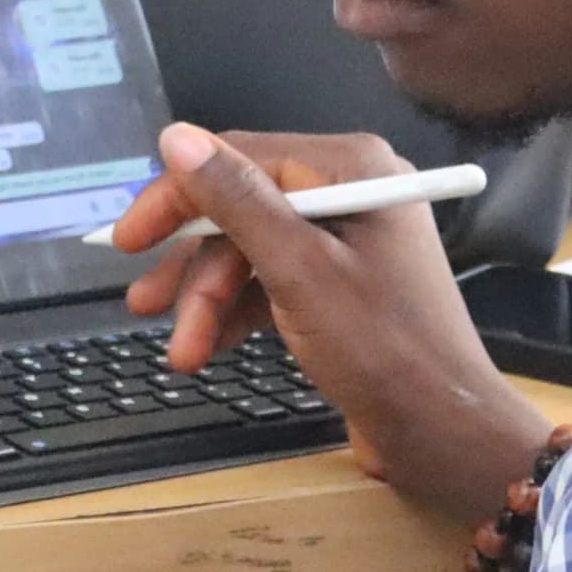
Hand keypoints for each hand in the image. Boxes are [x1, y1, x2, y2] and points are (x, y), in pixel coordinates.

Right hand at [109, 123, 551, 528]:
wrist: (444, 434)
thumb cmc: (381, 348)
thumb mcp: (298, 271)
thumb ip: (235, 201)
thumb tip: (175, 137)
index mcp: (351, 168)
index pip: (240, 159)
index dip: (176, 197)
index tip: (127, 241)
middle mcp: (350, 191)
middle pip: (241, 209)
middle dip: (195, 268)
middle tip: (147, 308)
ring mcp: (347, 240)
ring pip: (250, 252)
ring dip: (210, 300)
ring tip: (182, 352)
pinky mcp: (342, 285)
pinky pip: (272, 282)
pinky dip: (238, 313)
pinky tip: (209, 348)